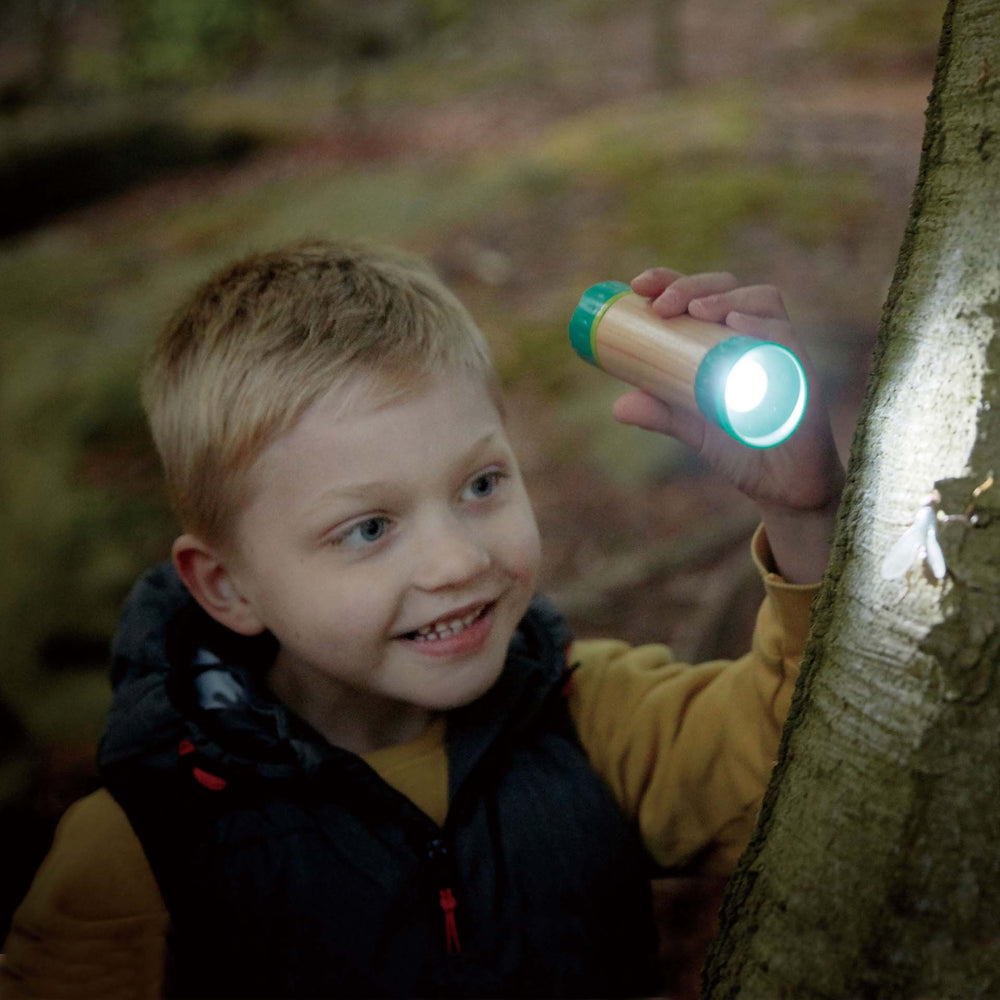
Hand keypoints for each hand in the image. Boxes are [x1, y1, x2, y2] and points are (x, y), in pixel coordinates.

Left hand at [614, 268, 844, 581]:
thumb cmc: (741, 446)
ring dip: (724, 298)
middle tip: (661, 305)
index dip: (672, 280)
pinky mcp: (804, 375)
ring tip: (694, 310)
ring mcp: (783, 352)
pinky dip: (762, 328)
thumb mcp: (693, 428)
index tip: (638, 285)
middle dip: (692, 286)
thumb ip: (661, 413)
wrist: (783, 486)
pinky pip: (788, 341)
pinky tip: (736, 326)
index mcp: (728, 339)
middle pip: (729, 288)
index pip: (702, 294)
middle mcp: (758, 336)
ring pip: (762, 301)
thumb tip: (619, 407)